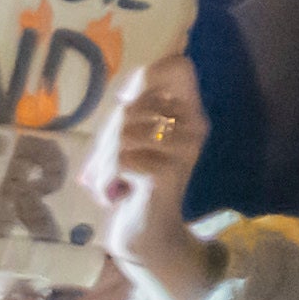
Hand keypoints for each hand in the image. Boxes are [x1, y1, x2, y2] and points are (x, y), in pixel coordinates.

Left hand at [92, 53, 220, 299]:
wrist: (145, 232)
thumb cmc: (133, 182)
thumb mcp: (134, 141)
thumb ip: (134, 111)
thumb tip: (132, 82)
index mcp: (189, 113)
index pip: (179, 66)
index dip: (151, 71)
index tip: (128, 98)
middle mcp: (194, 126)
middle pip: (133, 104)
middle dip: (108, 134)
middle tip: (105, 162)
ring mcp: (184, 149)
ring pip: (124, 132)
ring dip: (104, 160)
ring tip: (109, 180)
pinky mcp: (169, 172)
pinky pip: (123, 158)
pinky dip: (108, 177)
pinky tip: (115, 193)